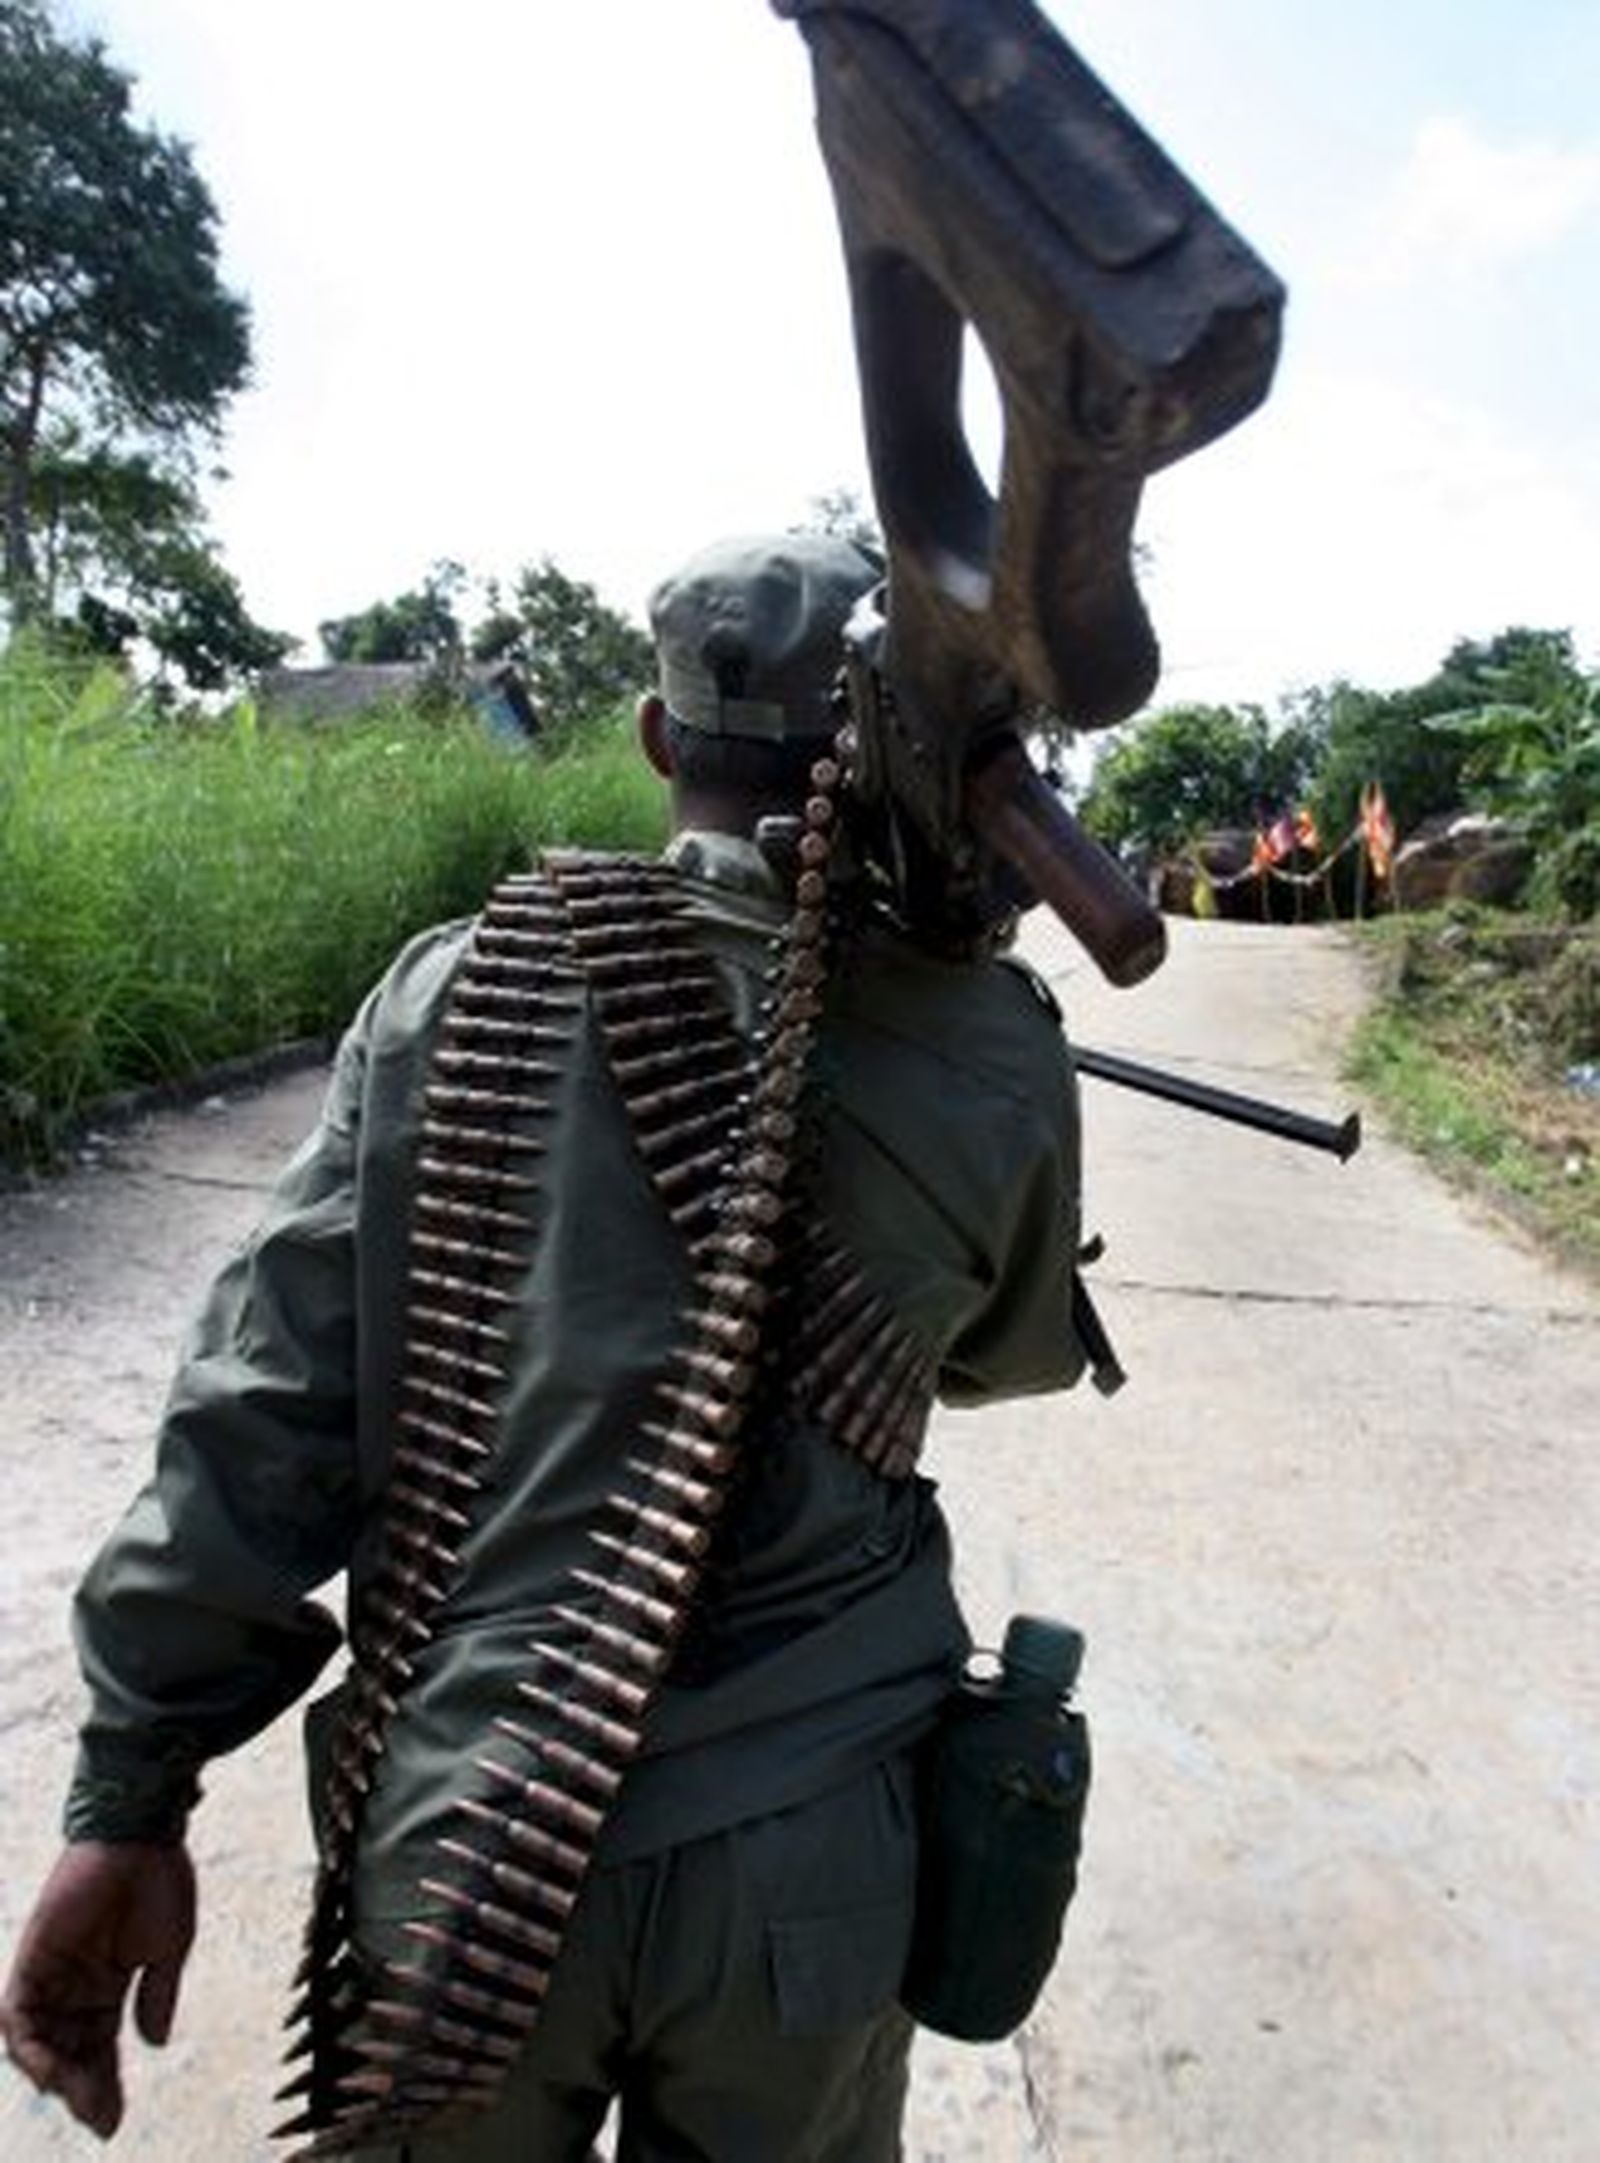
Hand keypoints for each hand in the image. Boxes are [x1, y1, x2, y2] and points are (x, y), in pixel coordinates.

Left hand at [1, 1840, 195, 2138]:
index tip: (113, 2122)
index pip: (100, 2046)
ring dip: (56, 2075)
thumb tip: (152, 2045)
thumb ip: (157, 1996)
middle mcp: (76, 1984)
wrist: (139, 1834)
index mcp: (110, 1983)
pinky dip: (27, 2047)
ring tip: (78, 2099)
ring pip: (40, 2042)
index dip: (105, 2084)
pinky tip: (49, 2072)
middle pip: (71, 2051)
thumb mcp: (169, 1948)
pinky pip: (16, 2015)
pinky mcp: (32, 1958)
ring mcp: (52, 1972)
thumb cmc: (161, 1881)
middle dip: (83, 2089)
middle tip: (100, 2120)